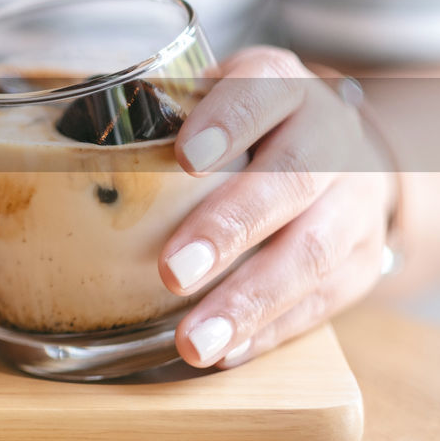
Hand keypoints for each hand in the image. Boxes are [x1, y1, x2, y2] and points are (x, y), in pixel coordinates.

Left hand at [160, 46, 395, 367]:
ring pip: (313, 253)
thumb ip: (164, 115)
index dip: (229, 121)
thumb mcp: (217, 100)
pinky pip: (323, 301)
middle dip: (231, 229)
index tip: (185, 158)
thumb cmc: (250, 129)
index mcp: (285, 87)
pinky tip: (226, 353)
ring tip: (195, 341)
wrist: (349, 157)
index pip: (264, 91)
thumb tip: (78, 149)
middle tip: (174, 271)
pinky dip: (270, 330)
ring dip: (250, 302)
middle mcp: (330, 139)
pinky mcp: (362, 262)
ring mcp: (355, 203)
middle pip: (292, 180)